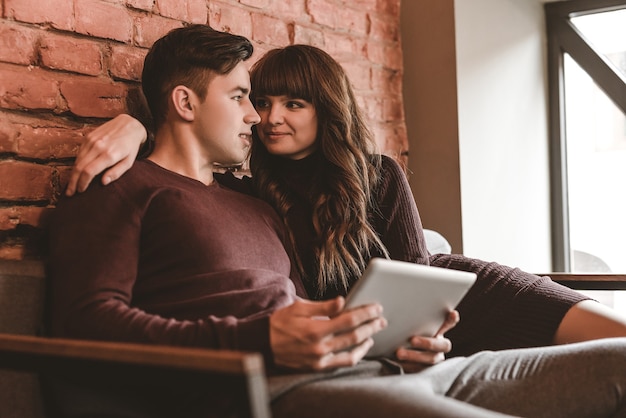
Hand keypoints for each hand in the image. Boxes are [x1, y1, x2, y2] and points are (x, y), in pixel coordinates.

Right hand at [66, 114, 146, 195]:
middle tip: (70, 193)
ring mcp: (91, 140)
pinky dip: (77, 163)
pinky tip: (77, 171)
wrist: (129, 124)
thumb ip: (117, 172)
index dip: (82, 183)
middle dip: (73, 182)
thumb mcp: (129, 162)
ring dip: (73, 174)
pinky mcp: (88, 137)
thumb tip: (103, 182)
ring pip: (77, 160)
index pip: (89, 171)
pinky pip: (79, 153)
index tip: (80, 191)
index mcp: (109, 154)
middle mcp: (98, 146)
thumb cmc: (131, 146)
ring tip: (72, 184)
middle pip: (79, 167)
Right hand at [270, 297, 386, 370]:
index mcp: (315, 329)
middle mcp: (319, 347)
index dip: (365, 313)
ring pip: (351, 353)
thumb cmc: (280, 322)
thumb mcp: (299, 307)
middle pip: (354, 336)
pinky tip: (360, 347)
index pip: (349, 320)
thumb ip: (323, 306)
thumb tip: (343, 301)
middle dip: (371, 327)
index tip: (376, 307)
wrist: (263, 344)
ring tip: (373, 333)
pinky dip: (354, 355)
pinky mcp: (318, 367)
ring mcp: (319, 359)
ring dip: (366, 342)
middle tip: (382, 319)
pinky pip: (342, 363)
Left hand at [395, 309, 458, 364]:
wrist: (397, 358)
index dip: (451, 320)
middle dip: (427, 342)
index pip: (449, 324)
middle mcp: (440, 347)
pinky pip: (420, 370)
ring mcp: (435, 361)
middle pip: (441, 345)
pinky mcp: (426, 372)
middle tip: (412, 340)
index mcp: (438, 333)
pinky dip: (408, 366)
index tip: (452, 313)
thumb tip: (407, 306)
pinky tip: (397, 362)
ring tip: (399, 353)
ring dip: (414, 356)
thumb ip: (414, 321)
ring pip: (430, 359)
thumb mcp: (409, 329)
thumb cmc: (405, 338)